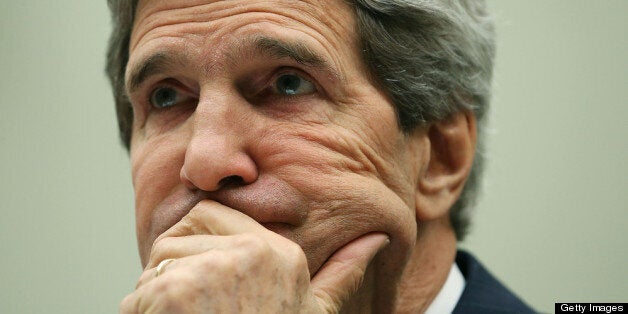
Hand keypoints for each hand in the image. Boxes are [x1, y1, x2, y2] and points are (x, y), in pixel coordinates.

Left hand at [120, 200, 388, 312]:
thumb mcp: (314, 313)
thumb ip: (342, 273)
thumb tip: (378, 239)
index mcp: (280, 253)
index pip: (209, 212)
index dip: (198, 246)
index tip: (206, 284)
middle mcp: (249, 253)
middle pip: (177, 233)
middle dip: (173, 266)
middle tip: (196, 307)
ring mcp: (211, 270)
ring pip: (155, 265)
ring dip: (158, 298)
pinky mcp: (174, 291)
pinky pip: (138, 294)